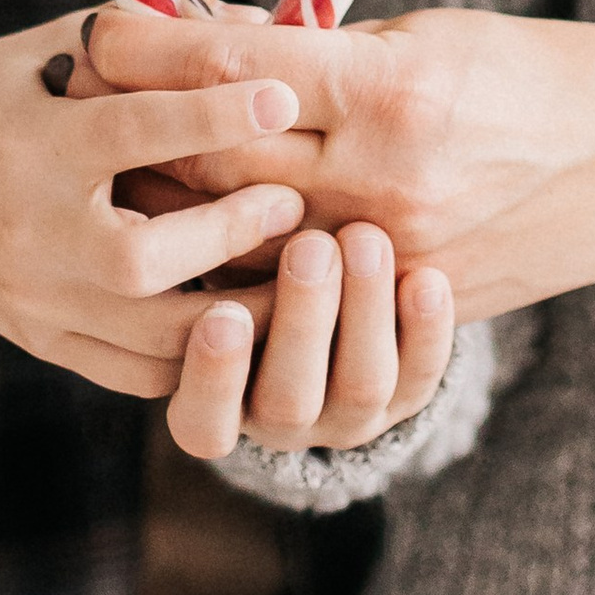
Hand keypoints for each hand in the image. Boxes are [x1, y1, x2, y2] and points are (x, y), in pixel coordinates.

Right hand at [0, 16, 312, 396]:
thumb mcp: (60, 42)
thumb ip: (156, 33)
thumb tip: (262, 25)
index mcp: (31, 145)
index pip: (129, 132)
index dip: (213, 115)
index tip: (285, 98)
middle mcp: (29, 232)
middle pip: (140, 261)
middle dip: (229, 234)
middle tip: (296, 202)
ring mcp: (35, 300)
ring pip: (149, 338)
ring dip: (238, 312)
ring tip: (302, 275)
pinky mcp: (45, 343)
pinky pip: (136, 373)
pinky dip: (200, 353)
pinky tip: (251, 317)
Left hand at [81, 2, 594, 320]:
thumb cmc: (526, 66)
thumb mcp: (420, 32)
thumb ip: (316, 46)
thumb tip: (207, 34)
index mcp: (390, 89)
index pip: (237, 69)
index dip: (153, 48)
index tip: (98, 25)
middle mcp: (384, 180)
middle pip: (218, 162)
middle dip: (140, 126)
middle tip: (81, 95)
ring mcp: (395, 255)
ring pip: (241, 243)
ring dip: (172, 206)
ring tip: (119, 172)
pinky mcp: (407, 304)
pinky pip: (297, 296)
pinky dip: (237, 270)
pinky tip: (191, 249)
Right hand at [166, 224, 453, 463]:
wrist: (336, 282)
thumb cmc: (243, 256)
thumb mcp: (212, 260)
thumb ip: (195, 241)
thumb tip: (167, 174)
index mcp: (215, 401)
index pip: (202, 420)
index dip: (214, 377)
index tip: (224, 315)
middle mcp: (280, 415)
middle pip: (288, 399)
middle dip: (301, 321)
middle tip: (309, 247)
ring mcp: (348, 409)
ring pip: (360, 384)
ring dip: (363, 309)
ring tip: (364, 238)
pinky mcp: (409, 390)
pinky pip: (424, 373)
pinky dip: (427, 328)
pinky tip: (425, 277)